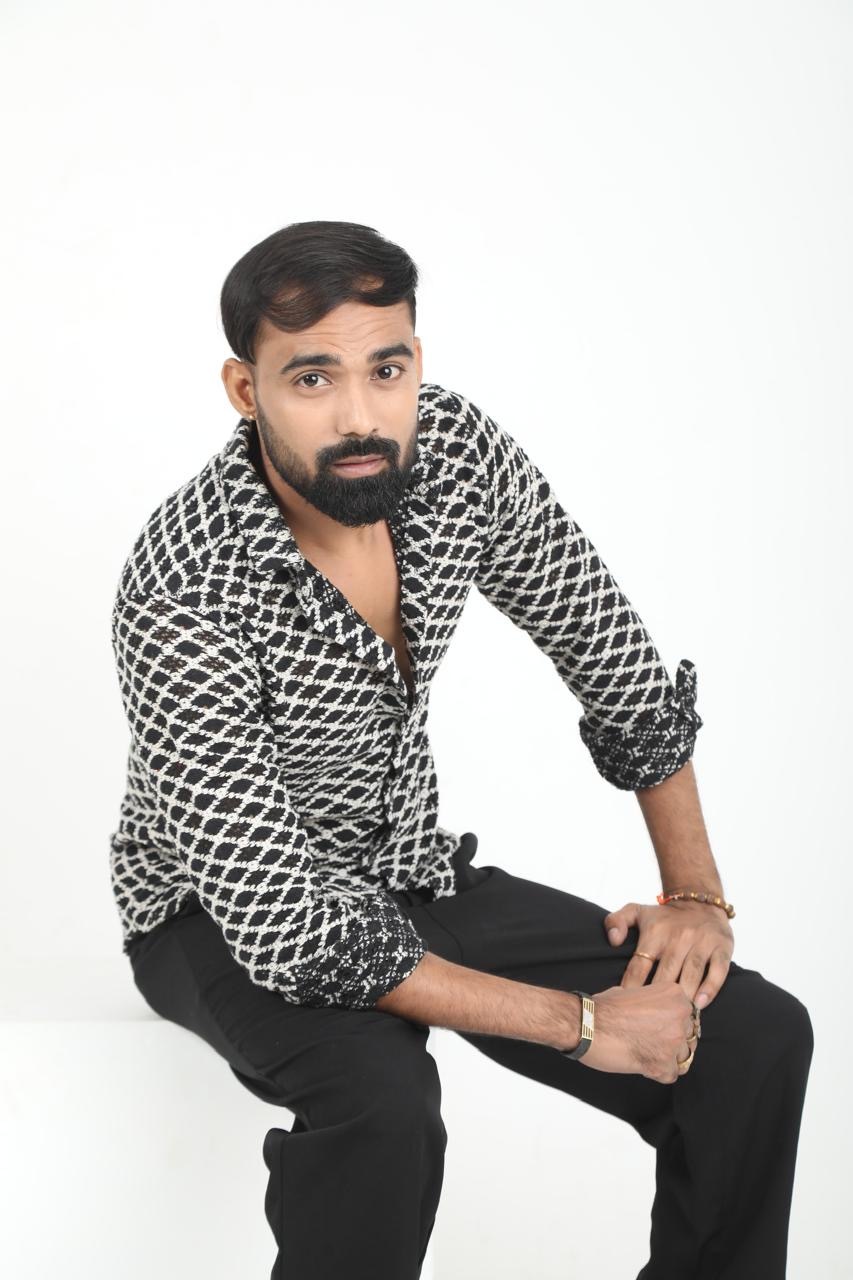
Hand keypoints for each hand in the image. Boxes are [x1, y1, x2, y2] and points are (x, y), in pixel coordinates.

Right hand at [574, 984, 696, 1083]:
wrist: (586, 1024)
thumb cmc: (604, 1008)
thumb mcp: (634, 991)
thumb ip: (654, 1002)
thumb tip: (658, 1012)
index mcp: (675, 995)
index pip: (688, 1015)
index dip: (672, 1023)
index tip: (659, 1026)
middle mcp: (680, 1017)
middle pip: (688, 1036)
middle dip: (671, 1040)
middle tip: (649, 1041)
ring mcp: (673, 1042)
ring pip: (683, 1057)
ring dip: (665, 1057)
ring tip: (643, 1052)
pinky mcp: (663, 1065)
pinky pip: (670, 1074)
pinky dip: (656, 1072)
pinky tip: (640, 1062)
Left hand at [604, 899, 734, 1009]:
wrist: (700, 902)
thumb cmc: (664, 917)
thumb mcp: (636, 912)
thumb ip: (615, 921)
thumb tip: (613, 941)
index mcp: (655, 932)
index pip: (640, 965)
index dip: (632, 987)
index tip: (627, 1006)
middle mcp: (678, 937)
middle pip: (666, 974)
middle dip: (657, 998)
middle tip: (650, 1021)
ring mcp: (701, 942)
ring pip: (691, 974)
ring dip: (684, 996)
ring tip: (676, 1017)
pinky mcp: (721, 947)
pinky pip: (717, 970)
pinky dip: (710, 988)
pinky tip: (700, 1004)